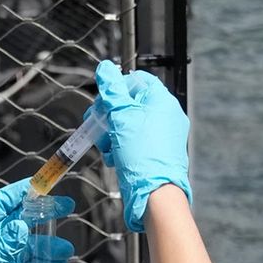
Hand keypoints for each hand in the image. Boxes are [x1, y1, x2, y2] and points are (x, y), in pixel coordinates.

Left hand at [0, 179, 73, 262]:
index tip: (42, 185)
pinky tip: (59, 261)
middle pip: (18, 221)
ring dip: (47, 244)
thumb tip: (22, 226)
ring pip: (28, 245)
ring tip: (66, 249)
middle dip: (41, 214)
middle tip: (66, 207)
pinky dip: (45, 262)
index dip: (20, 193)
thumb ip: (1, 248)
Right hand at [89, 60, 191, 232]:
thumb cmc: (141, 154)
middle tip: (96, 124)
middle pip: (132, 103)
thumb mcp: (121, 116)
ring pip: (131, 125)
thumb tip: (105, 68)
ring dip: (112, 133)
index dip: (117, 88)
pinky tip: (114, 158)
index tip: (102, 101)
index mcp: (163, 101)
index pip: (138, 81)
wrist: (154, 193)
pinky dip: (122, 147)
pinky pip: (136, 142)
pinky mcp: (158, 154)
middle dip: (110, 114)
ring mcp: (164, 136)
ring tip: (105, 146)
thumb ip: (112, 90)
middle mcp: (167, 116)